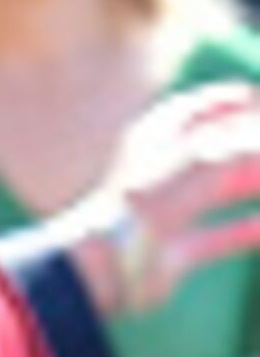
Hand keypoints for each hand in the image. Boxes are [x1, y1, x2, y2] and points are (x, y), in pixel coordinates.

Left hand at [90, 71, 259, 309]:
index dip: (223, 100)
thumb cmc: (152, 195)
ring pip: (221, 194)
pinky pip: (219, 237)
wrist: (111, 261)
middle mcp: (160, 175)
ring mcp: (166, 215)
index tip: (250, 95)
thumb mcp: (205, 156)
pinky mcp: (173, 254)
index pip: (192, 111)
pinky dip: (246, 231)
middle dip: (251, 147)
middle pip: (214, 153)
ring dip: (254, 185)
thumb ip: (242, 143)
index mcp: (153, 141)